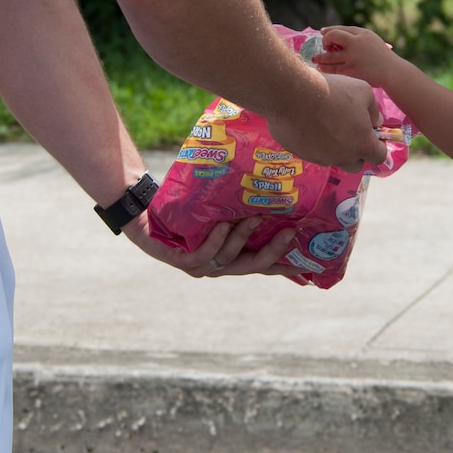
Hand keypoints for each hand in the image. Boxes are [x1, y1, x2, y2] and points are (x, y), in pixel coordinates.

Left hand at [122, 214, 306, 278]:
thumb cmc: (185, 210)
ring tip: (255, 217)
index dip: (284, 264)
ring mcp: (198, 266)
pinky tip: (222, 226)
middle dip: (272, 251)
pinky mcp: (179, 260)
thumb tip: (272, 185)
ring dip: (243, 237)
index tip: (308, 260)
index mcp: (229, 258)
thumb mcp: (218, 209)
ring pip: (228, 258)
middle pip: (251, 266)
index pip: (262, 265)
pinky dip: (215, 240)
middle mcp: (216, 267)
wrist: (144, 214)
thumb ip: (242, 208)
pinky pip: (203, 254)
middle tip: (289, 231)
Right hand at [264, 72, 386, 173]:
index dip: (378, 147)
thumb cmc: (333, 92)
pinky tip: (308, 124)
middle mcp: (342, 157)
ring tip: (325, 124)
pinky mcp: (300, 154)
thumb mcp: (363, 91)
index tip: (372, 135)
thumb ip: (373, 110)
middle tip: (350, 134)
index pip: (379, 157)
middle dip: (356, 153)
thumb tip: (375, 122)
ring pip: (332, 159)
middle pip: (355, 165)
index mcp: (362, 145)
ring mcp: (319, 158)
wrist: (293, 94)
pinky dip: (313, 142)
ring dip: (333, 148)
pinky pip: (311, 151)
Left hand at [312, 25, 396, 87]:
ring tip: (315, 58)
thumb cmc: (382, 57)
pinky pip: (333, 68)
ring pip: (330, 55)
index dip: (330, 30)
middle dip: (325, 40)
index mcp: (362, 33)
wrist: (392, 72)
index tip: (322, 32)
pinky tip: (321, 67)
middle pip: (333, 36)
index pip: (342, 28)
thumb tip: (338, 37)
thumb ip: (358, 37)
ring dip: (320, 57)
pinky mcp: (351, 70)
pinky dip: (325, 68)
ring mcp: (352, 57)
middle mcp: (356, 43)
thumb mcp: (372, 40)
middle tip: (324, 45)